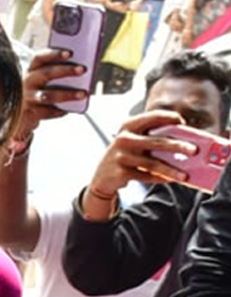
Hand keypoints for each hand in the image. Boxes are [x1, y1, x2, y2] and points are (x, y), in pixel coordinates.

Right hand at [17, 48, 89, 132]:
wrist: (21, 116)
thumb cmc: (39, 93)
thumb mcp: (43, 81)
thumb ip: (57, 74)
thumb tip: (80, 70)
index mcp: (31, 70)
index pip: (39, 58)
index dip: (53, 54)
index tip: (70, 52)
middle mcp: (27, 82)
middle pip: (46, 73)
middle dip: (65, 70)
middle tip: (82, 69)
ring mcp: (27, 98)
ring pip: (48, 95)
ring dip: (67, 94)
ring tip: (83, 93)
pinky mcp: (29, 113)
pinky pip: (46, 112)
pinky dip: (58, 111)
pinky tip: (67, 110)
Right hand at [82, 108, 196, 210]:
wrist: (103, 175)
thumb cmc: (125, 154)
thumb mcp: (133, 141)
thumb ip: (152, 137)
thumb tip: (182, 143)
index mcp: (128, 125)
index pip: (151, 117)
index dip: (168, 117)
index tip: (182, 121)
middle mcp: (124, 138)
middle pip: (156, 141)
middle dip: (177, 146)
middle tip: (193, 150)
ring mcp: (122, 156)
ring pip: (153, 163)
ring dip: (171, 170)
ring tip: (184, 175)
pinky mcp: (121, 172)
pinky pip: (146, 176)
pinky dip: (160, 179)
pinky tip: (170, 180)